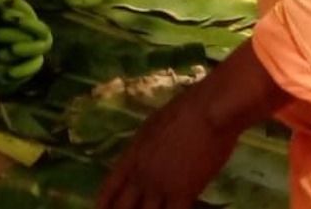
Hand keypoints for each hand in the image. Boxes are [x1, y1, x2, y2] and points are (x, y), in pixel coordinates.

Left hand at [97, 82, 239, 208]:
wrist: (207, 110)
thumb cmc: (184, 110)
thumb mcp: (152, 126)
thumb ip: (145, 147)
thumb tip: (143, 157)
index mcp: (132, 155)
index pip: (110, 186)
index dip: (103, 202)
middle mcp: (141, 174)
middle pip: (123, 206)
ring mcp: (160, 186)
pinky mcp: (183, 193)